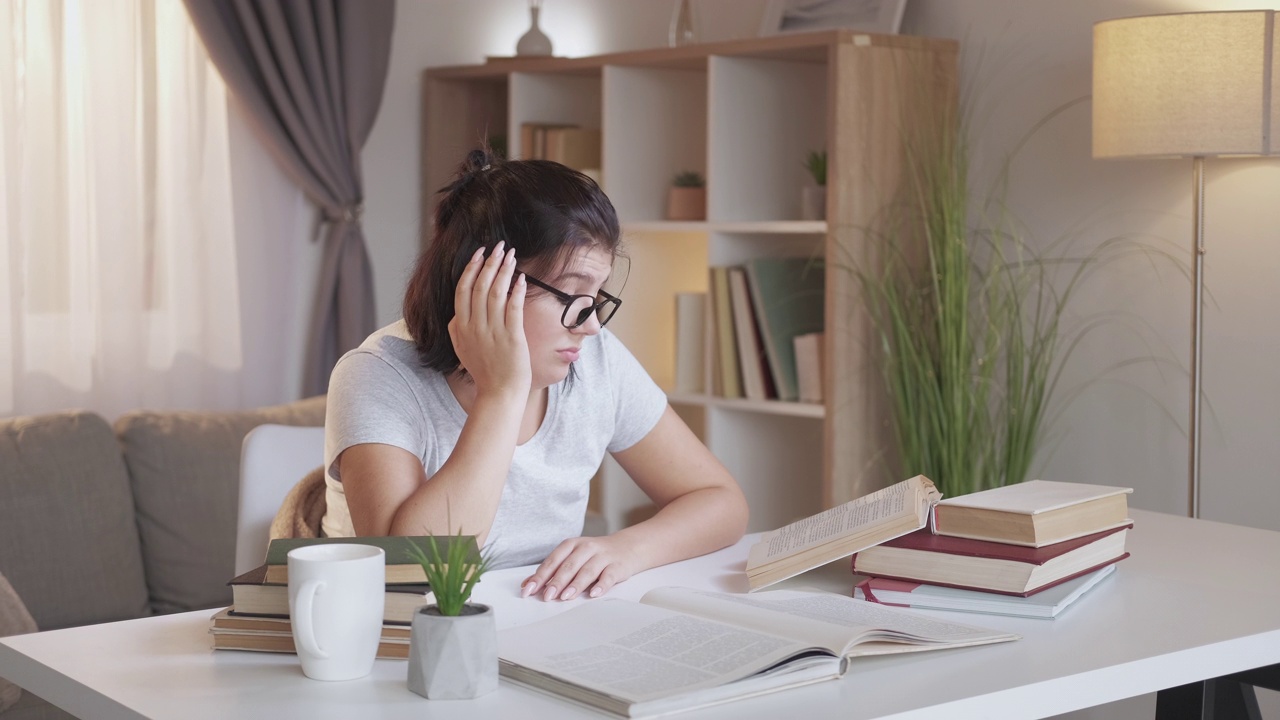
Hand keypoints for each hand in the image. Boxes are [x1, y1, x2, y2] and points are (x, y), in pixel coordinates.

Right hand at [449, 241, 530, 397]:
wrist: (499, 393)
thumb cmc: (484, 371)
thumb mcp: (462, 349)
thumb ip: (457, 329)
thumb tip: (457, 313)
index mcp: (461, 327)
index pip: (463, 290)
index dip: (471, 268)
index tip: (480, 253)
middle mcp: (474, 327)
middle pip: (479, 286)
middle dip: (490, 262)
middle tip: (499, 247)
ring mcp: (493, 332)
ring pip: (496, 293)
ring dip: (503, 271)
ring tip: (511, 256)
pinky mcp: (511, 337)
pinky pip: (513, 308)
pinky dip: (516, 291)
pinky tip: (521, 278)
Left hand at [519, 535, 641, 600]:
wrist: (626, 548)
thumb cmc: (594, 555)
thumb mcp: (572, 558)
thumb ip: (551, 571)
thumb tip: (527, 585)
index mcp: (572, 545)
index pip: (553, 560)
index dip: (541, 575)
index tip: (530, 590)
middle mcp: (587, 548)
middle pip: (569, 565)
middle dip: (557, 581)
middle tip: (547, 596)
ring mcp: (603, 556)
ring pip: (587, 570)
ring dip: (576, 584)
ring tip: (566, 596)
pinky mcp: (617, 566)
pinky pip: (608, 576)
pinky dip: (601, 585)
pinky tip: (593, 594)